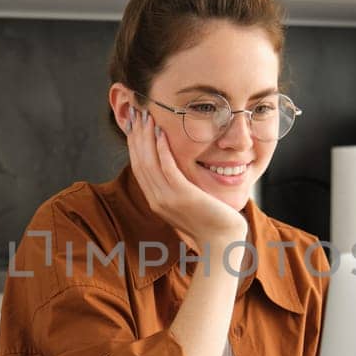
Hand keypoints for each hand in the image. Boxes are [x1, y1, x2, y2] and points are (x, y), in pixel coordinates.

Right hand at [126, 107, 247, 248]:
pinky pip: (167, 168)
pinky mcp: (183, 196)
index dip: (134, 144)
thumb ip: (177, 190)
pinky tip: (160, 133)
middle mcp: (157, 199)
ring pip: (149, 162)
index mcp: (156, 201)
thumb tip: (175, 174)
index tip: (134, 124)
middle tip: (135, 112)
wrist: (221, 244)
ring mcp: (168, 199)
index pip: (138, 167)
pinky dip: (161, 149)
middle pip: (139, 161)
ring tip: (146, 116)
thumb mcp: (187, 205)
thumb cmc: (209, 224)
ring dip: (146, 137)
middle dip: (136, 135)